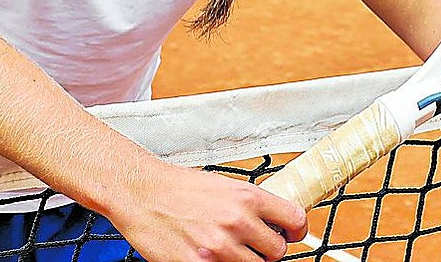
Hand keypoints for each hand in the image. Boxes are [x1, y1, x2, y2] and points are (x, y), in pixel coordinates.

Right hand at [106, 161, 306, 260]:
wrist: (143, 194)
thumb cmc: (179, 188)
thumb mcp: (224, 186)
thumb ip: (249, 204)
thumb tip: (270, 219)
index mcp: (247, 197)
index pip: (294, 219)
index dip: (296, 230)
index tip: (292, 233)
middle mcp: (238, 222)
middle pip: (276, 251)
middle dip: (268, 250)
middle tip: (255, 245)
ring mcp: (219, 247)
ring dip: (246, 261)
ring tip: (230, 250)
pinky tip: (212, 257)